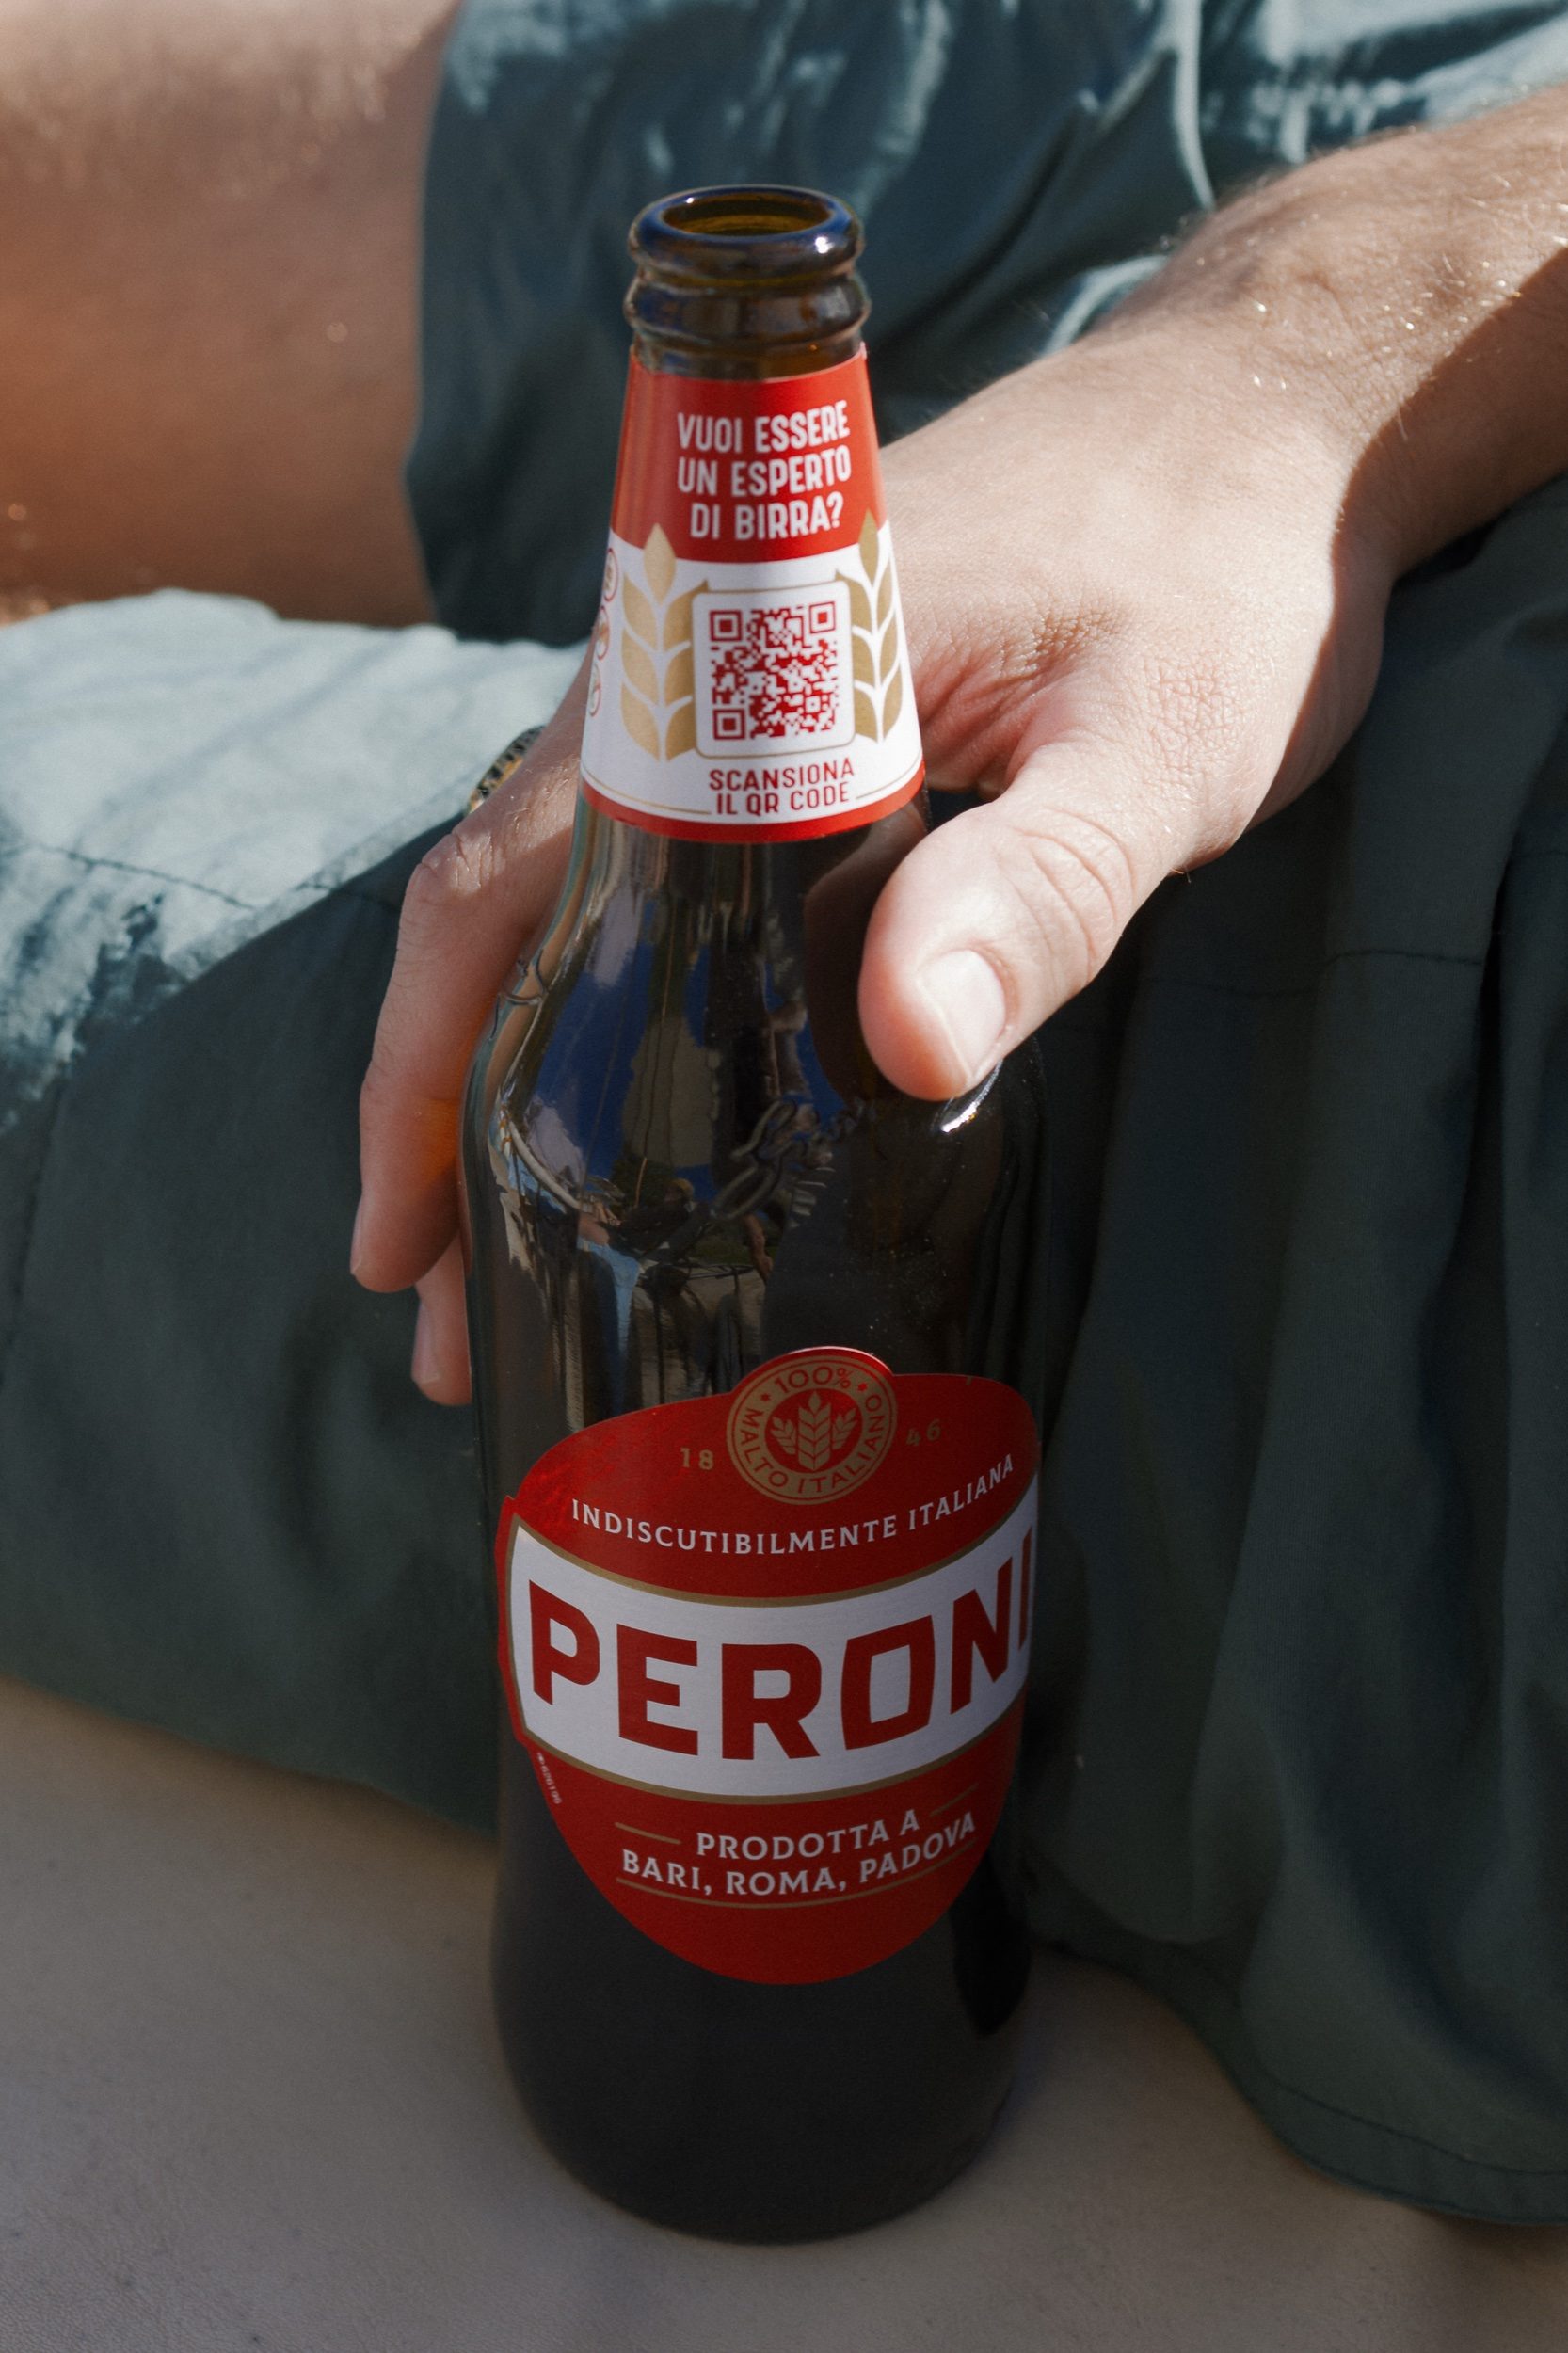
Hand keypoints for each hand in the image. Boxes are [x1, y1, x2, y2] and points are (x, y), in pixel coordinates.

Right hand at [355, 87, 1567, 1398]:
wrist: (1266, 407)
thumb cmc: (1221, 569)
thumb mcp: (1152, 746)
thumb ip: (1036, 886)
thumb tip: (902, 1043)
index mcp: (719, 673)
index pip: (503, 891)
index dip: (425, 1077)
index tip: (402, 1245)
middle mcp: (684, 682)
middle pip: (503, 917)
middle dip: (451, 1122)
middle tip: (448, 1315)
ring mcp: (727, 696)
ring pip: (563, 902)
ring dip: (518, 1072)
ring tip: (507, 1253)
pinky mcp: (788, 718)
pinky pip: (646, 873)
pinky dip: (606, 1003)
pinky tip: (632, 1106)